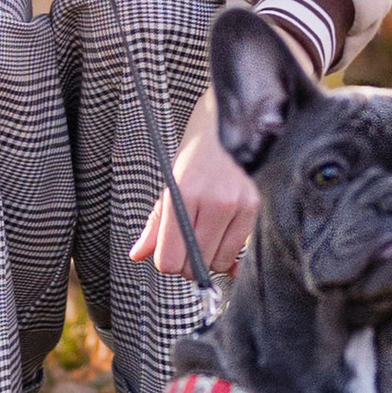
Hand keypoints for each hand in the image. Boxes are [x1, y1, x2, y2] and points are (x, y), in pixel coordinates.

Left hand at [130, 80, 258, 284]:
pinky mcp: (253, 206)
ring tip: (203, 241)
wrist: (227, 127)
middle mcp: (212, 200)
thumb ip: (154, 225)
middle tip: (185, 246)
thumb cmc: (193, 158)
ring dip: (207, 260)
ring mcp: (236, 204)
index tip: (168, 252)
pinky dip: (227, 254)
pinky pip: (238, 252)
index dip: (166, 262)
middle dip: (186, 263)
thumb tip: (138, 255)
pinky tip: (220, 242)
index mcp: (183, 193)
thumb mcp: (169, 185)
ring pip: (217, 262)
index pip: (171, 258)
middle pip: (194, 265)